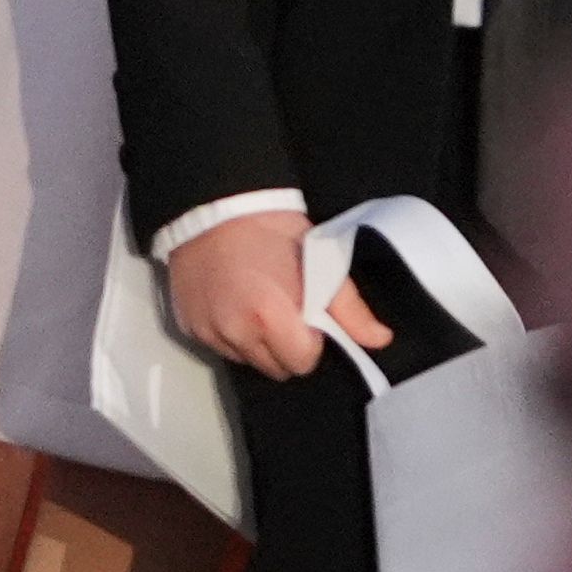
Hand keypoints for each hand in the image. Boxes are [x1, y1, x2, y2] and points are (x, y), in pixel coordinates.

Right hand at [166, 210, 381, 384]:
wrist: (215, 203)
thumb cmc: (272, 229)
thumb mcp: (318, 259)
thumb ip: (348, 307)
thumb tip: (381, 340)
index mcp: (271, 317)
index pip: (303, 362)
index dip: (310, 340)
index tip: (305, 314)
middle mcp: (237, 332)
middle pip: (275, 368)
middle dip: (285, 346)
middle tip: (283, 309)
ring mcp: (209, 331)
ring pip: (247, 361)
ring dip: (257, 343)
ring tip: (256, 304)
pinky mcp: (190, 327)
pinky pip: (221, 347)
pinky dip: (230, 335)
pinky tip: (232, 303)